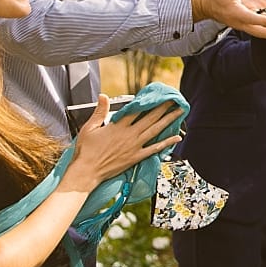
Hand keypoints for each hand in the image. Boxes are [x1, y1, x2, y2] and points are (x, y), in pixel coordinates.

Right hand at [61, 97, 182, 193]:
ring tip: (179, 112)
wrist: (87, 171)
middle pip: (150, 118)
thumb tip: (103, 96)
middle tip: (174, 99)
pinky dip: (166, 143)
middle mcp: (129, 134)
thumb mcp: (89, 128)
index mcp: (117, 126)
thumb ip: (99, 111)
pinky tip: (177, 138)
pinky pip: (155, 149)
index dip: (147, 101)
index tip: (157, 95)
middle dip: (163, 107)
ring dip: (169, 120)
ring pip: (155, 130)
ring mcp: (134, 146)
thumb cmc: (86, 151)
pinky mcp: (136, 157)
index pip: (136, 110)